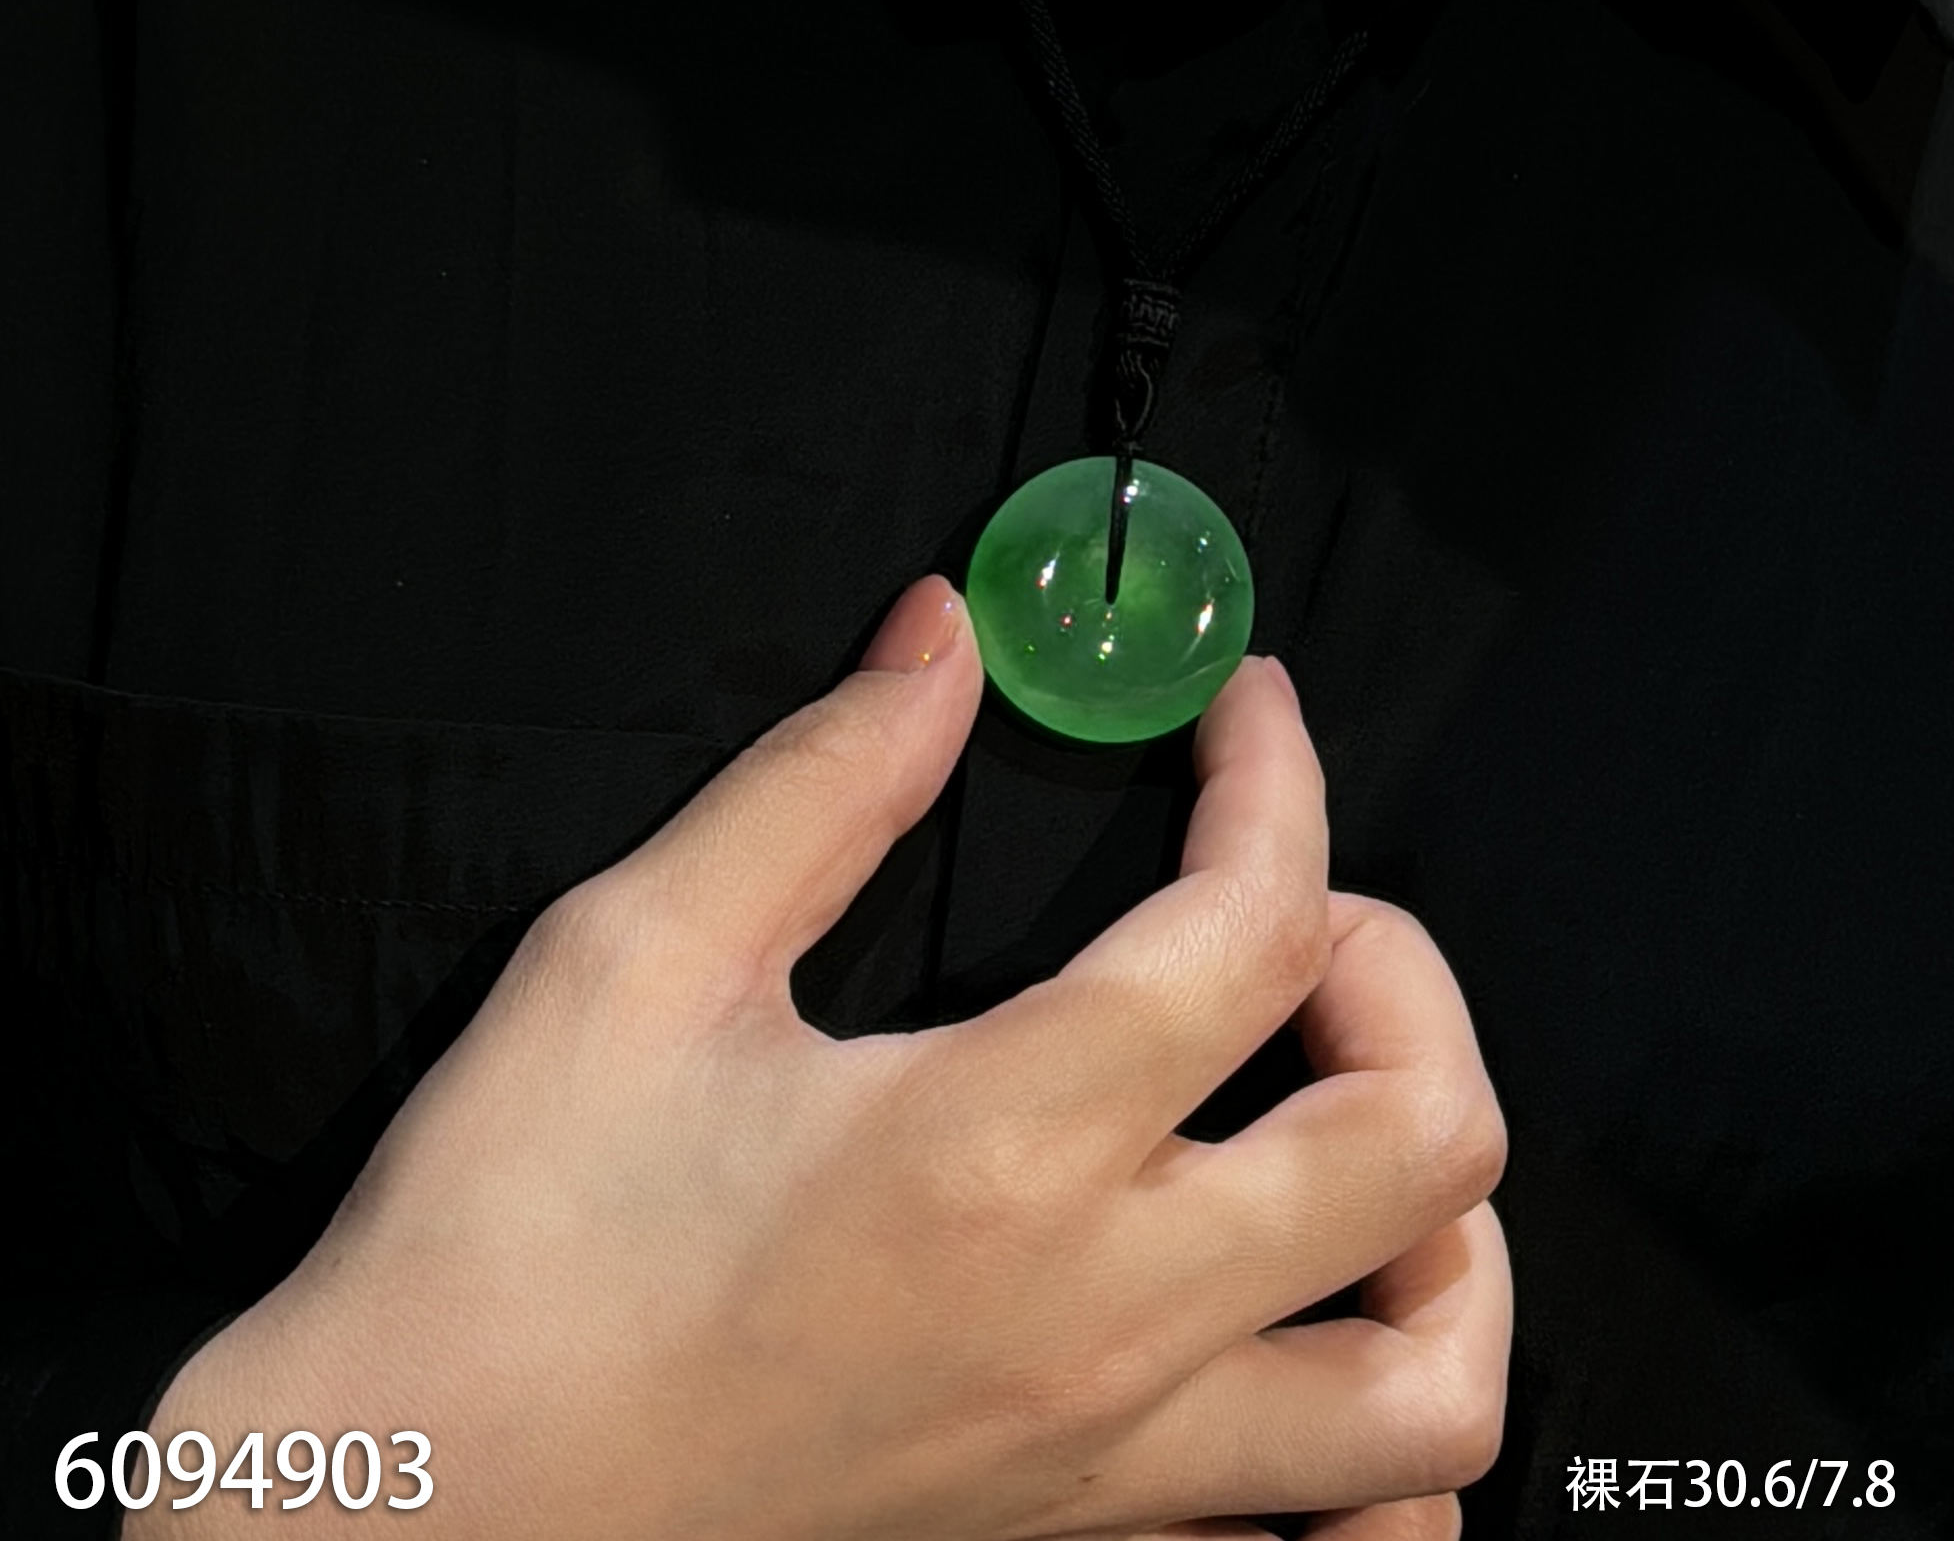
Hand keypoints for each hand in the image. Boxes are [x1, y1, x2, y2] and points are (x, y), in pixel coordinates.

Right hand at [131, 581, 1509, 1540]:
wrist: (412, 1522)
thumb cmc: (502, 1258)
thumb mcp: (633, 961)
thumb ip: (821, 780)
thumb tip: (942, 641)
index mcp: (994, 1144)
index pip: (1258, 921)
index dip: (1278, 777)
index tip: (1242, 715)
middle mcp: (1095, 1316)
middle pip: (1421, 1139)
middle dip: (1404, 976)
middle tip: (1300, 910)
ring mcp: (1107, 1463)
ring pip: (1433, 1387)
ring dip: (1445, 1227)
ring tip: (1343, 1123)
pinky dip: (1384, 1445)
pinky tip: (1311, 1337)